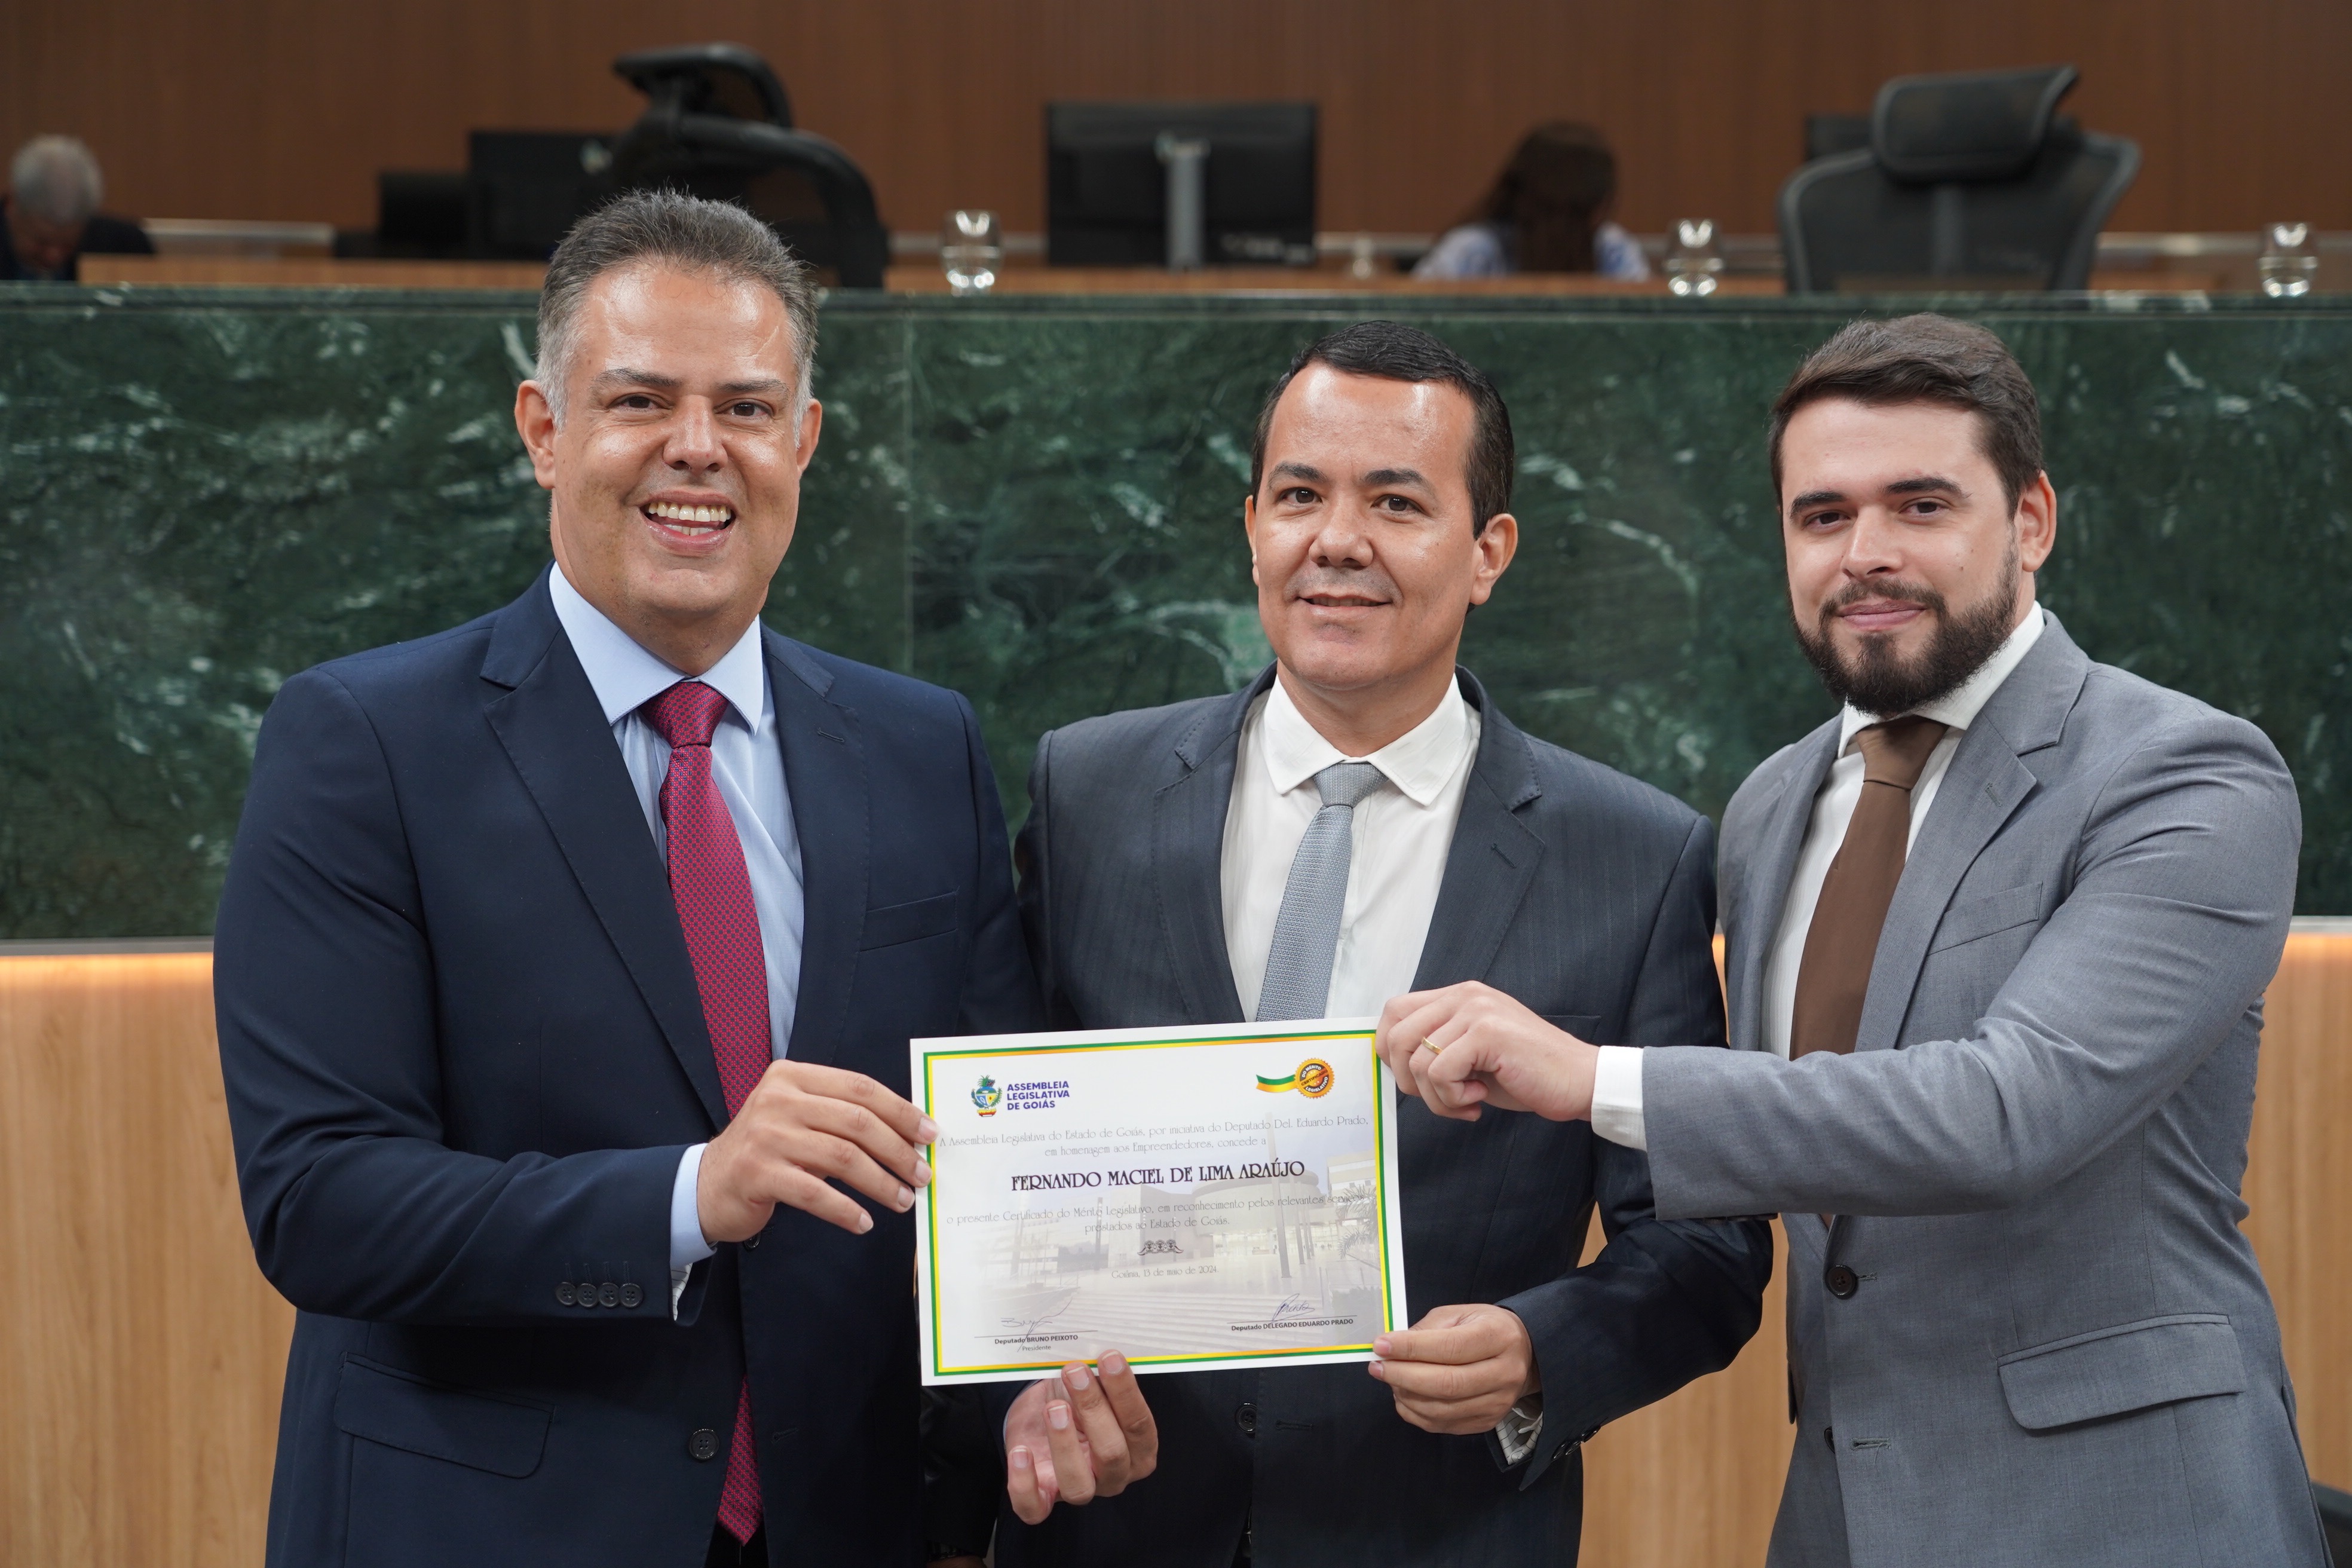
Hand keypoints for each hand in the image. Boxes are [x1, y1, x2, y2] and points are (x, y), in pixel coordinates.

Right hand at [695, 1059, 936, 1240]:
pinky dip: (845, 1210)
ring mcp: (766, 1136)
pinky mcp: (757, 1173)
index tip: (930, 1133)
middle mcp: (778, 1099)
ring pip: (842, 1158)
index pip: (860, 1087)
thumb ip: (842, 1117)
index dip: (901, 1111)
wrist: (708, 1183)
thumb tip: (909, 1135)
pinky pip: (815, 1193)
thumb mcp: (800, 1119)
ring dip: (881, 1183)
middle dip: (898, 1150)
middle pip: (857, 1121)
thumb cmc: (768, 1150)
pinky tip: (863, 1222)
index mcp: (793, 1076)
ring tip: (903, 1200)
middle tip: (922, 1173)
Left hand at [1002, 1353, 1158, 1523]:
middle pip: (1112, 1454)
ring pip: (1079, 1486)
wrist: (1042, 1412)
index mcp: (1137, 1450)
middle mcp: (1114, 1476)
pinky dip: (1025, 1483)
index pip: (1139, 1427)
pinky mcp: (1044, 1497)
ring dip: (1065, 1444)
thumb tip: (1104, 1353)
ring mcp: (1080, 1490)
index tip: (1109, 1358)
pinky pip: (1035, 1507)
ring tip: (1053, 1408)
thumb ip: (1103, 1376)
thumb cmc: (1076, 1398)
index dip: (1125, 1393)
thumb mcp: (1094, 1384)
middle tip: (1074, 1372)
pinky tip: (1021, 1452)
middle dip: (1093, 1409)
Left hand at [1368, 1303, 1538, 1433]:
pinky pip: (1442, 1424)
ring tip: (1389, 1380)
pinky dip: (1415, 1412)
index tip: (1381, 1346)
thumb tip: (1393, 1347)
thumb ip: (1428, 1329)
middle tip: (1377, 1367)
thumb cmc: (1485, 1329)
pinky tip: (1404, 1396)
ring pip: (1442, 1408)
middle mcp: (1504, 1373)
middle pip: (1447, 1383)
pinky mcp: (1486, 1422)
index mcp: (1498, 1337)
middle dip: (1403, 1376)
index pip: (1450, 1347)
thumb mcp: (1460, 1314)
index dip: (1411, 1349)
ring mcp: (1497, 1403)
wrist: (1525, 1356)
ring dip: (1406, 1396)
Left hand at [1376, 982, 1598, 1122]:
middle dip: (1408, 1080)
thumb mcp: (1471, 1054)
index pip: (1395, 1010)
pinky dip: (1453, 1098)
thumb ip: (1436, 1048)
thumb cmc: (1526, 1074)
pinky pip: (1440, 1073)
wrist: (1578, 1081)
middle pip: (1397, 1035)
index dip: (1389, 1049)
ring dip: (1437, 1097)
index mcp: (1459, 996)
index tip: (1411, 1079)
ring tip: (1468, 1101)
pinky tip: (1480, 1098)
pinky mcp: (1487, 1032)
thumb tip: (1394, 1062)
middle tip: (1442, 1097)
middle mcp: (1465, 995)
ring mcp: (1476, 1011)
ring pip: (1418, 1060)